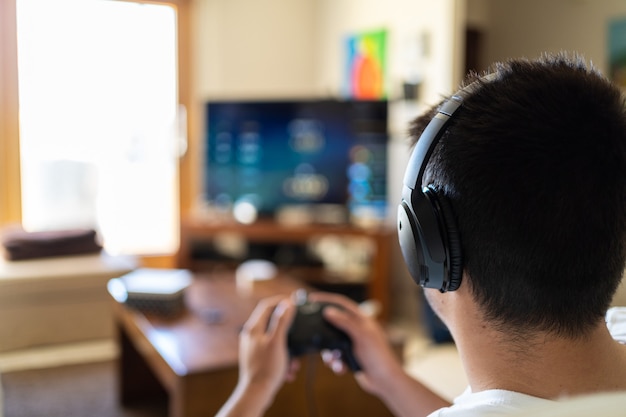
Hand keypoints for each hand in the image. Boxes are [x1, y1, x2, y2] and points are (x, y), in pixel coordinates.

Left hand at [220, 295, 297, 416]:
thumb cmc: (266, 368)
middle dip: (287, 329)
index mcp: (253, 328)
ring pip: (275, 339)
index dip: (280, 301)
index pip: (266, 306)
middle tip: (298, 330)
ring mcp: (253, 347)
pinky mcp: (257, 358)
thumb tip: (287, 303)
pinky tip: (290, 369)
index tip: (293, 302)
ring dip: (287, 347)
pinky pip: (273, 352)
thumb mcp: (277, 342)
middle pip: (271, 322)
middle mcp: (250, 335)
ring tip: (294, 361)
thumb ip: (281, 321)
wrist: (257, 393)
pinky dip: (283, 357)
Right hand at [307, 292, 404, 396]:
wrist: (385, 381)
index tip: (312, 300)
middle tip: (316, 338)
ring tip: (334, 360)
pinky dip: (335, 363)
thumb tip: (328, 311)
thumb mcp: (362, 336)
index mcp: (361, 320)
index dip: (327, 300)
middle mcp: (355, 330)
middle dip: (324, 334)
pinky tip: (341, 368)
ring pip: (331, 344)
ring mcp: (352, 344)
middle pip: (333, 325)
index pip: (342, 304)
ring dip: (330, 353)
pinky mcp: (349, 357)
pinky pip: (335, 357)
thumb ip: (345, 322)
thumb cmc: (379, 356)